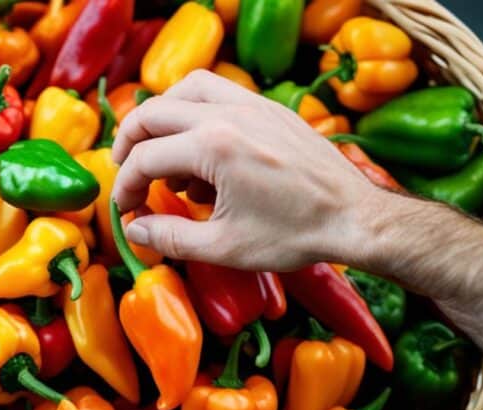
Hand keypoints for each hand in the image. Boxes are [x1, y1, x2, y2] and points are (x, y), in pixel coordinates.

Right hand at [110, 70, 390, 271]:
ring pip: (187, 89)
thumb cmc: (295, 235)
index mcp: (214, 146)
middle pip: (155, 112)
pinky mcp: (270, 108)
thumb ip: (171, 237)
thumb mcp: (225, 247)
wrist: (356, 218)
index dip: (125, 187)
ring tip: (159, 153)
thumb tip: (134, 230)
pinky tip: (201, 150)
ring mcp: (252, 105)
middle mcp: (229, 114)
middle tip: (126, 175)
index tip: (126, 211)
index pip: (145, 158)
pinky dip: (196, 111)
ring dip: (162, 116)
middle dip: (130, 143)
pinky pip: (219, 93)